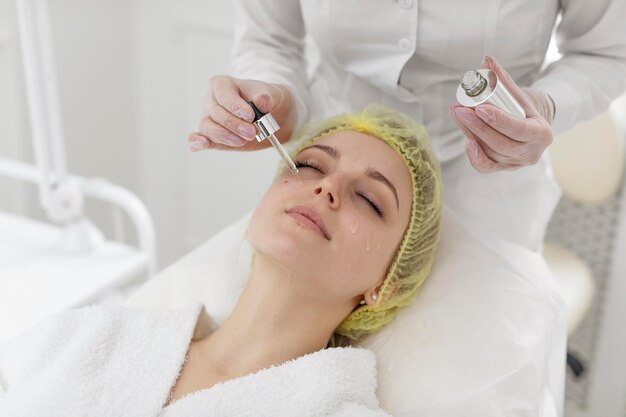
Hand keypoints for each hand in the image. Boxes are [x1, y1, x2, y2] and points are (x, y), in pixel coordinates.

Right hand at [188, 75, 296, 151]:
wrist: (269, 115)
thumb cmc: (265, 100)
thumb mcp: (272, 94)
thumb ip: (266, 98)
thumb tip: (261, 99)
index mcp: (222, 84)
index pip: (225, 96)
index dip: (236, 107)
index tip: (250, 117)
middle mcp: (210, 100)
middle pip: (216, 114)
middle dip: (234, 125)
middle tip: (252, 133)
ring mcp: (207, 118)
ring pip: (207, 127)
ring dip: (225, 136)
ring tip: (243, 141)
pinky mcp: (209, 135)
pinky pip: (196, 139)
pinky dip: (196, 142)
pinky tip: (202, 144)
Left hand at [449, 56, 555, 172]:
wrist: (531, 129)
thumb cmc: (523, 110)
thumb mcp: (519, 96)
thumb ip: (503, 80)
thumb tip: (486, 59)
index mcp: (541, 134)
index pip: (518, 128)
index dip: (498, 119)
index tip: (479, 107)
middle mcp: (530, 153)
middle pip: (500, 142)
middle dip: (477, 126)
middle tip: (460, 109)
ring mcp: (515, 164)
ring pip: (490, 151)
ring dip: (470, 132)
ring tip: (457, 113)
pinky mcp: (502, 168)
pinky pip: (486, 167)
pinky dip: (474, 157)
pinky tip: (466, 142)